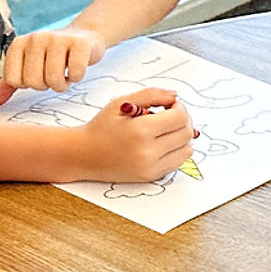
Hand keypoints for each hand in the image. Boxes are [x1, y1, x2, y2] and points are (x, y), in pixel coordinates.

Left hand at [0, 25, 106, 104]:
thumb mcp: (28, 66)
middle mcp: (36, 38)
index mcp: (19, 44)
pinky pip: (75, 73)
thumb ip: (8, 84)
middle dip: (46, 85)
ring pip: (54, 79)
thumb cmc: (53, 56)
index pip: (13, 80)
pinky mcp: (80, 43)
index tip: (37, 75)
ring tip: (64, 74)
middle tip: (53, 75)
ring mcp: (58, 39)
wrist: (84, 37)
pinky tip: (76, 69)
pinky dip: (77, 77)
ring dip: (62, 84)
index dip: (28, 84)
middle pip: (34, 81)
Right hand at [79, 87, 194, 181]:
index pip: (180, 118)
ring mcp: (151, 167)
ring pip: (187, 149)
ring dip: (182, 137)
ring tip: (166, 130)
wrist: (83, 155)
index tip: (170, 105)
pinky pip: (177, 162)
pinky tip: (162, 143)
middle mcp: (148, 152)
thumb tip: (174, 95)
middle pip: (187, 133)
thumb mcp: (120, 103)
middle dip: (183, 120)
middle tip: (169, 115)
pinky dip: (176, 151)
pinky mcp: (151, 177)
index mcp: (141, 131)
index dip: (179, 107)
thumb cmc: (101, 127)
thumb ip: (150, 95)